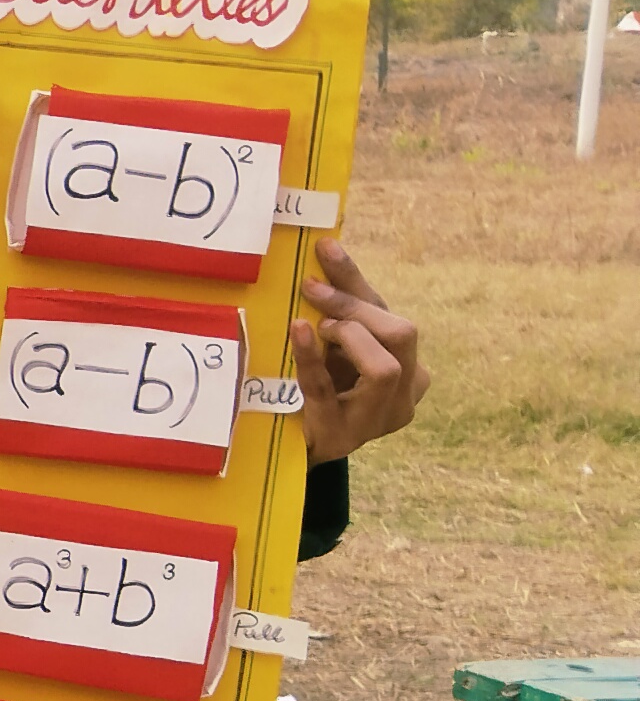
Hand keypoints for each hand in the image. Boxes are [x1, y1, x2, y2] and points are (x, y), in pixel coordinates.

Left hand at [289, 237, 424, 462]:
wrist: (292, 453)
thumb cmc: (319, 393)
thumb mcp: (336, 350)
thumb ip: (340, 311)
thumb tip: (326, 249)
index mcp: (409, 368)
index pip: (390, 315)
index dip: (356, 281)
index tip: (325, 247)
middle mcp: (405, 393)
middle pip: (403, 335)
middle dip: (357, 307)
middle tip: (312, 288)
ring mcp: (378, 420)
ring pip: (386, 367)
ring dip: (351, 335)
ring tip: (318, 325)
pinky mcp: (341, 436)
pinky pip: (328, 390)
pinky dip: (313, 357)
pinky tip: (299, 331)